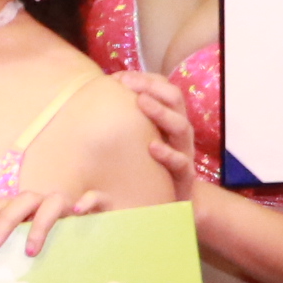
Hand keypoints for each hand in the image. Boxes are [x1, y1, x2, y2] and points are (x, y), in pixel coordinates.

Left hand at [0, 186, 115, 257]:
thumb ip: (13, 249)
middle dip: (6, 220)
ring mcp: (75, 203)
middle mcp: (50, 203)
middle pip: (24, 201)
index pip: (5, 206)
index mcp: (32, 210)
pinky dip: (87, 202)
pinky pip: (96, 198)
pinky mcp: (103, 206)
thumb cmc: (70, 248)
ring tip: (31, 250)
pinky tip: (78, 213)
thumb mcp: (40, 249)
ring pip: (55, 201)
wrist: (115, 240)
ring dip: (41, 223)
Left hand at [122, 73, 205, 204]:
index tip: (121, 77)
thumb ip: (125, 122)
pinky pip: (181, 163)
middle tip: (128, 83)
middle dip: (152, 87)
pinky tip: (153, 147)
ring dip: (161, 112)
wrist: (168, 205)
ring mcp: (184, 153)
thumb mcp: (137, 142)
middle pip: (175, 99)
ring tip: (142, 102)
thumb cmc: (148, 168)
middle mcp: (179, 132)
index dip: (146, 79)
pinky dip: (168, 154)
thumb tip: (97, 100)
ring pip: (181, 126)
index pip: (164, 88)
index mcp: (169, 119)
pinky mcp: (185, 177)